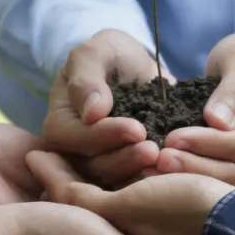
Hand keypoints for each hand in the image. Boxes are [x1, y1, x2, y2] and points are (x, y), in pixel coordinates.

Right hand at [42, 29, 174, 187]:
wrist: (138, 68)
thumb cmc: (110, 55)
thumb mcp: (96, 52)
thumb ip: (87, 77)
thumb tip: (92, 112)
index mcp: (60, 125)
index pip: (76, 138)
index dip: (105, 136)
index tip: (136, 129)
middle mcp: (76, 153)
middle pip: (95, 166)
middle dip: (126, 159)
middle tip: (153, 150)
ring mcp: (102, 165)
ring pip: (116, 179)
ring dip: (140, 171)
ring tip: (165, 159)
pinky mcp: (127, 171)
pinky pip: (137, 182)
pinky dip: (154, 178)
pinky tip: (174, 169)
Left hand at [155, 34, 234, 186]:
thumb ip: (234, 90)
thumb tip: (217, 121)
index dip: (210, 143)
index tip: (175, 138)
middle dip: (196, 167)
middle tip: (160, 158)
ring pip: (224, 185)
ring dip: (189, 178)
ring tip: (155, 168)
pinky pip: (214, 185)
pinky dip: (188, 179)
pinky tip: (159, 173)